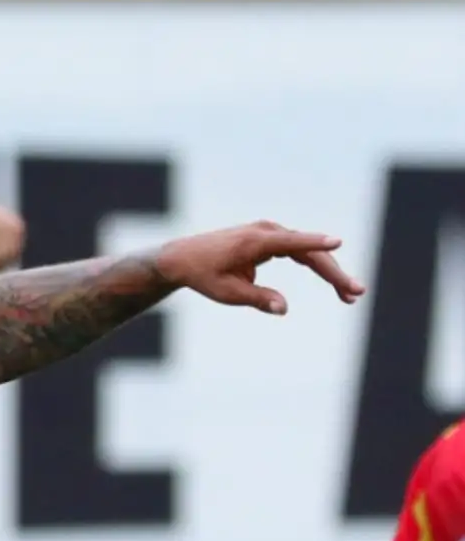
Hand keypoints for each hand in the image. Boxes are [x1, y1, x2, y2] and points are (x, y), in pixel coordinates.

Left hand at [156, 221, 364, 313]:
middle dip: (333, 273)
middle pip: (308, 251)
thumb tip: (284, 309)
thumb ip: (257, 299)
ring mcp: (269, 233)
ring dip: (329, 272)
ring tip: (349, 295)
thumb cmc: (203, 275)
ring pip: (307, 252)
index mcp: (255, 241)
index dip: (316, 243)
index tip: (338, 243)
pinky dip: (315, 265)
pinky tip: (334, 282)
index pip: (292, 242)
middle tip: (355, 293)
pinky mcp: (269, 239)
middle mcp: (266, 231)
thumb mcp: (227, 293)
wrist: (183, 259)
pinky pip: (299, 251)